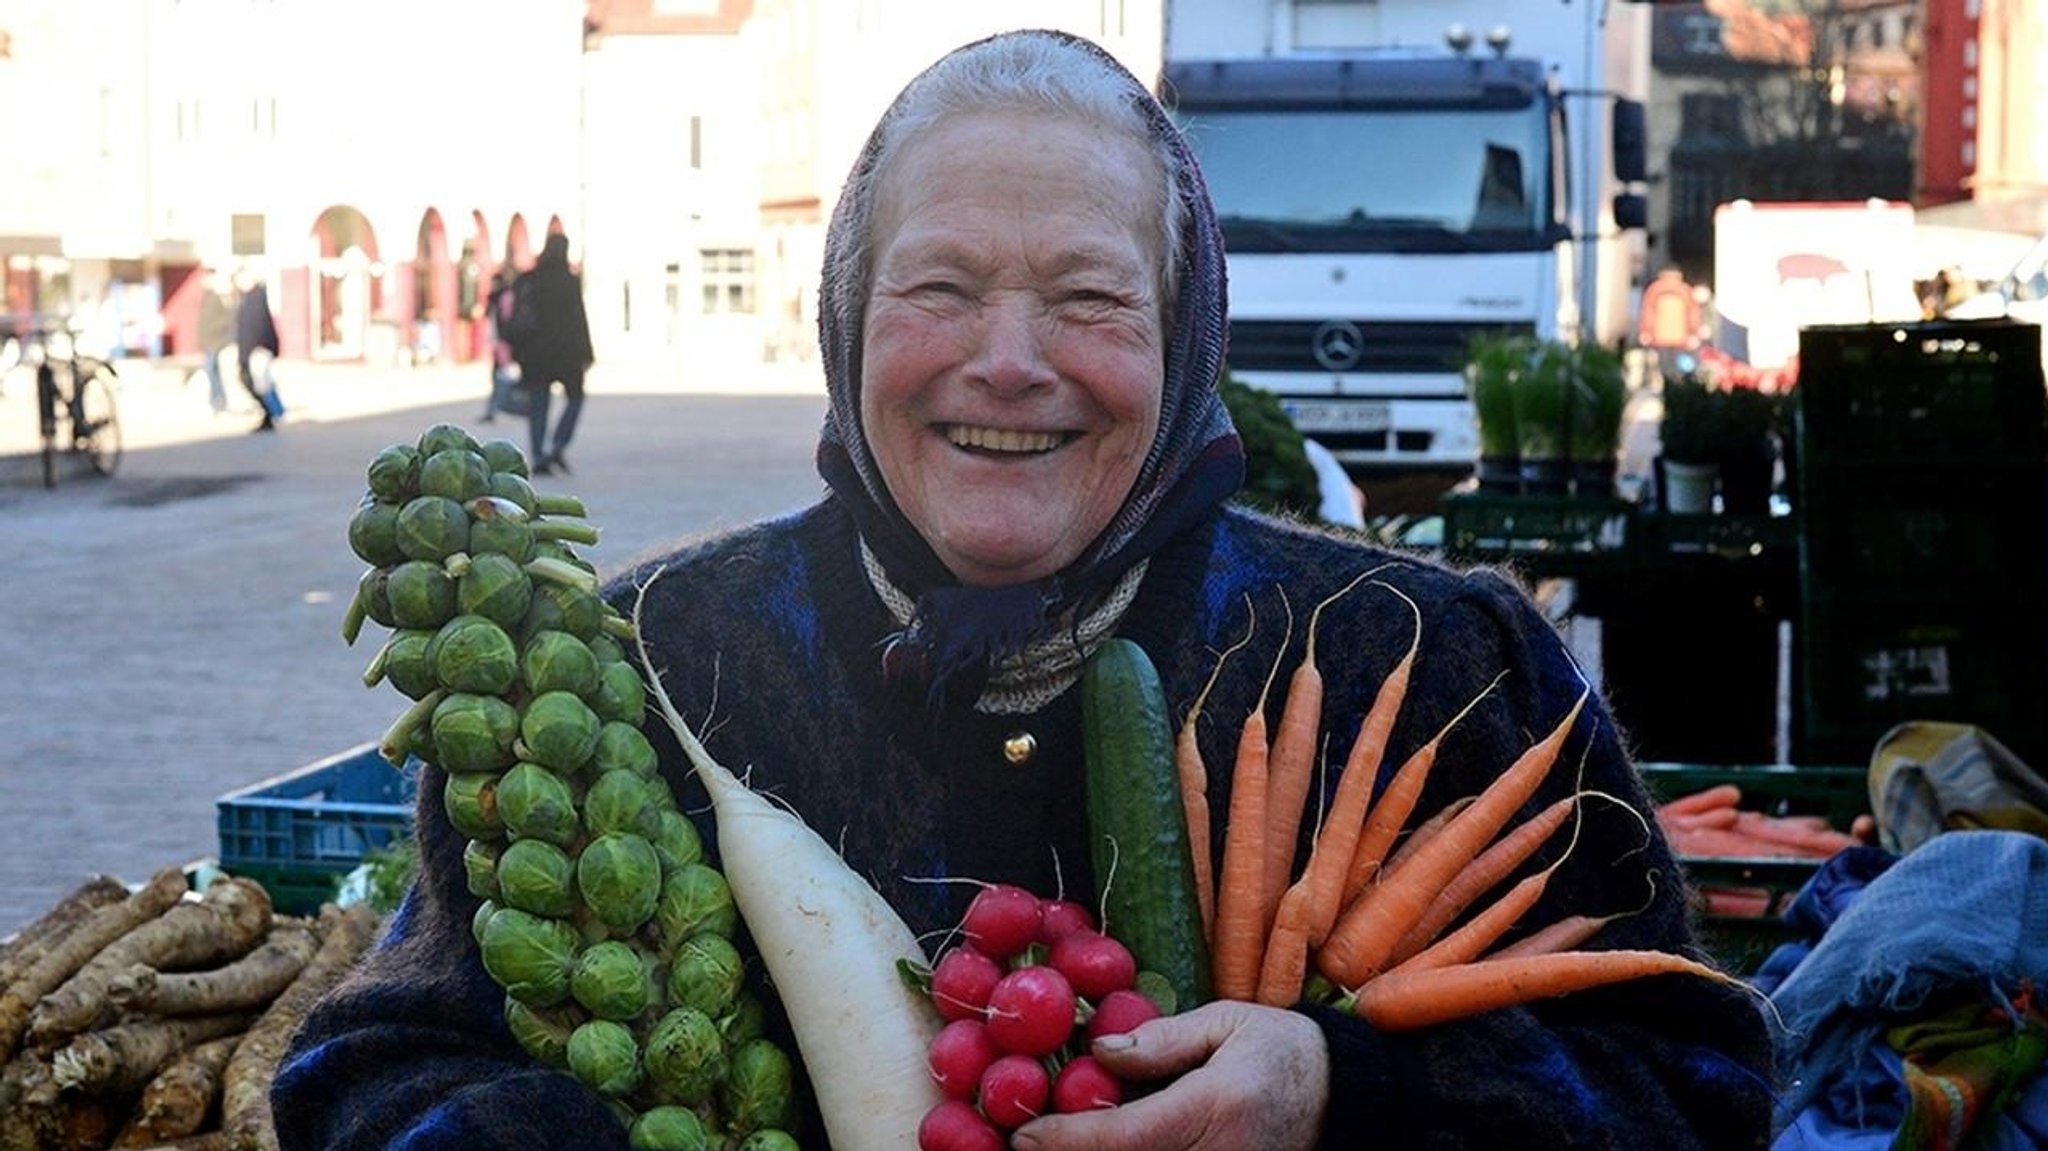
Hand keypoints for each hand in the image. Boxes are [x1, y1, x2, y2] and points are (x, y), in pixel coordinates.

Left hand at [1010, 1000, 1328, 1150]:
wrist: (1342, 1098)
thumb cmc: (1281, 1050)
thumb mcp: (1227, 1023)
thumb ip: (1162, 1040)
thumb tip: (1099, 1052)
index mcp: (1217, 1107)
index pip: (1126, 1136)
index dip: (1067, 1139)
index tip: (1024, 1133)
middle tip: (1029, 1139)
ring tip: (1061, 1139)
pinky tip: (1103, 1144)